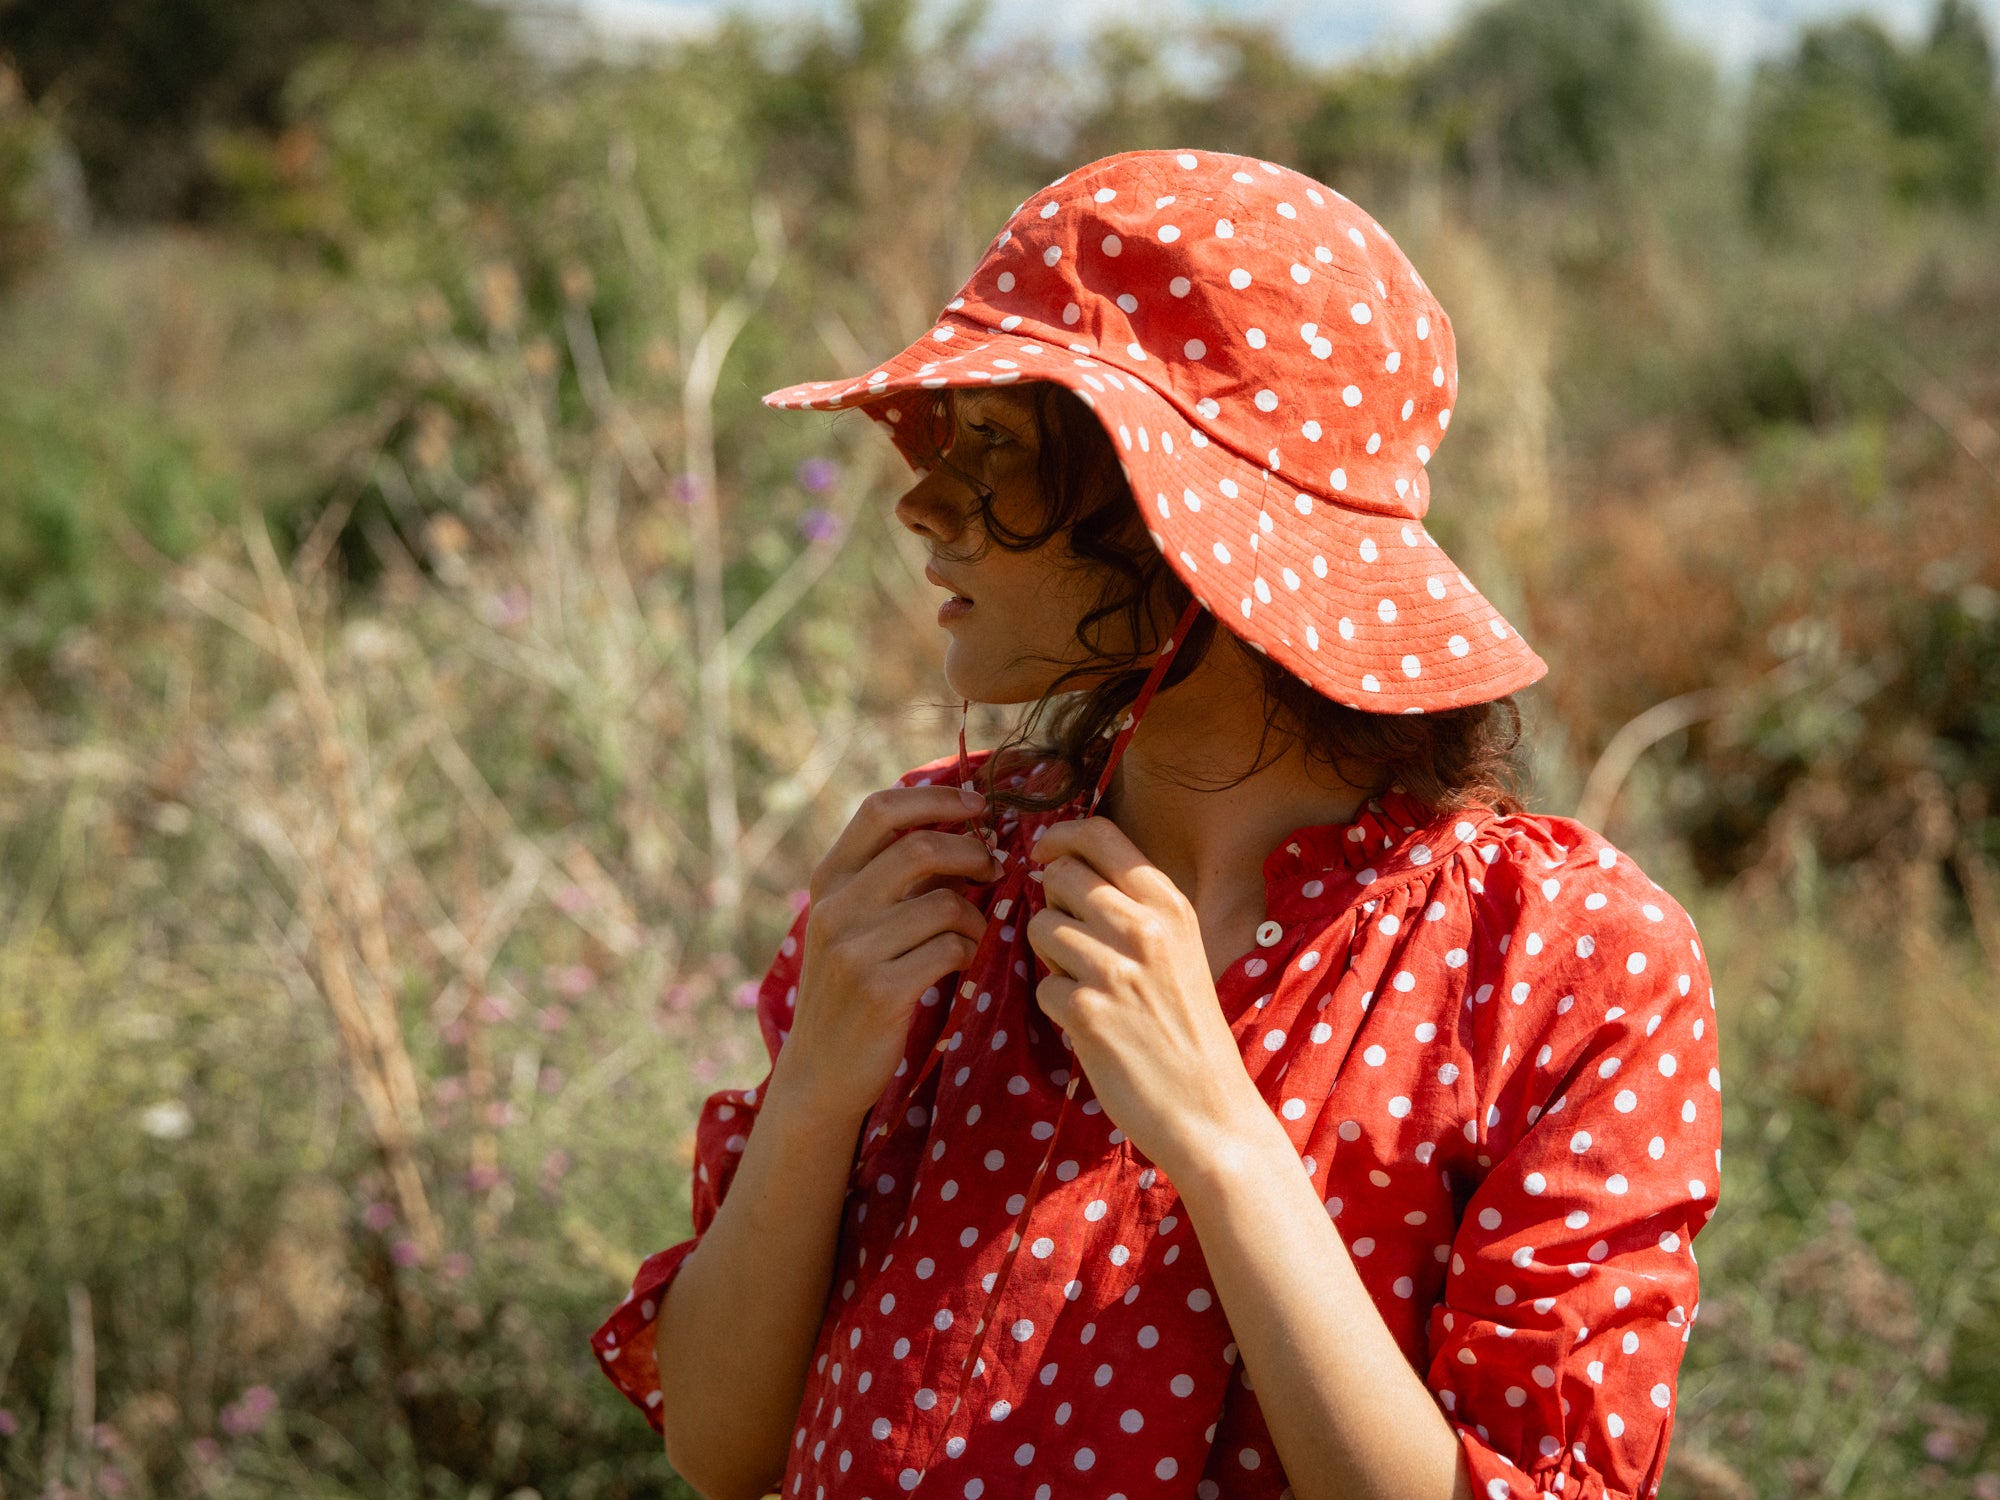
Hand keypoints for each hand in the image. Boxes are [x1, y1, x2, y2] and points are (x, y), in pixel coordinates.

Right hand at [776, 785, 1004, 1124]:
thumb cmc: (852, 986)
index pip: (880, 809)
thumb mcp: (854, 923)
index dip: (936, 799)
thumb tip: (966, 829)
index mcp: (828, 879)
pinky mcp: (880, 991)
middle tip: (994, 869)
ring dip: (976, 916)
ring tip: (973, 934)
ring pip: (946, 903)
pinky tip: (962, 964)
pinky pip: (951, 949)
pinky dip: (970, 951)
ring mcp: (853, 950)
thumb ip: (894, 878)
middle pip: (920, 848)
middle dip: (972, 853)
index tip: (977, 805)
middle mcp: (834, 908)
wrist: (821, 1071)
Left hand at [1026, 816, 1260, 1179]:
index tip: (1045, 854)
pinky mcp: (1088, 1012)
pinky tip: (1089, 1024)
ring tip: (1086, 985)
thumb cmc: (1187, 1027)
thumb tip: (1064, 869)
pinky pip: (1042, 984)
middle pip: (1060, 874)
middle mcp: (1144, 927)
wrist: (1209, 1109)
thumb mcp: (1179, 948)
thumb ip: (1134, 906)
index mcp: (1169, 903)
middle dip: (1053, 903)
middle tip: (1074, 940)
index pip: (1099, 834)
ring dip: (1050, 956)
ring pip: (1041, 926)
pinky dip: (1056, 1004)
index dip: (1060, 837)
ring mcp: (1115, 969)